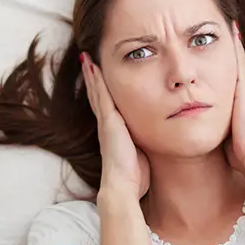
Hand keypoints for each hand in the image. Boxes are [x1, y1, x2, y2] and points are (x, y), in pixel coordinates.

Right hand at [81, 53, 150, 199]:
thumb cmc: (134, 176)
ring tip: (86, 57)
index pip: (107, 106)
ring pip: (97, 92)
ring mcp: (106, 121)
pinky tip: (92, 66)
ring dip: (92, 74)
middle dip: (93, 78)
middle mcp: (107, 124)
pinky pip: (101, 95)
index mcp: (115, 131)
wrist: (122, 187)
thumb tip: (158, 141)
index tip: (99, 76)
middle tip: (87, 60)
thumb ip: (144, 145)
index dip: (102, 91)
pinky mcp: (108, 121)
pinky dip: (96, 80)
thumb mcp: (142, 154)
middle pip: (98, 95)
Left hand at [224, 22, 244, 178]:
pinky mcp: (243, 86)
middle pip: (233, 65)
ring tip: (228, 21)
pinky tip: (231, 29)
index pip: (228, 78)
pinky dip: (235, 45)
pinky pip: (239, 59)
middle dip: (228, 47)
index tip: (216, 46)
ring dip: (233, 42)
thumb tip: (199, 131)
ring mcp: (244, 88)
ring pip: (236, 59)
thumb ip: (219, 130)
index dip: (222, 62)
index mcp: (235, 104)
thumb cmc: (236, 151)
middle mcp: (241, 93)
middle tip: (224, 24)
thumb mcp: (224, 136)